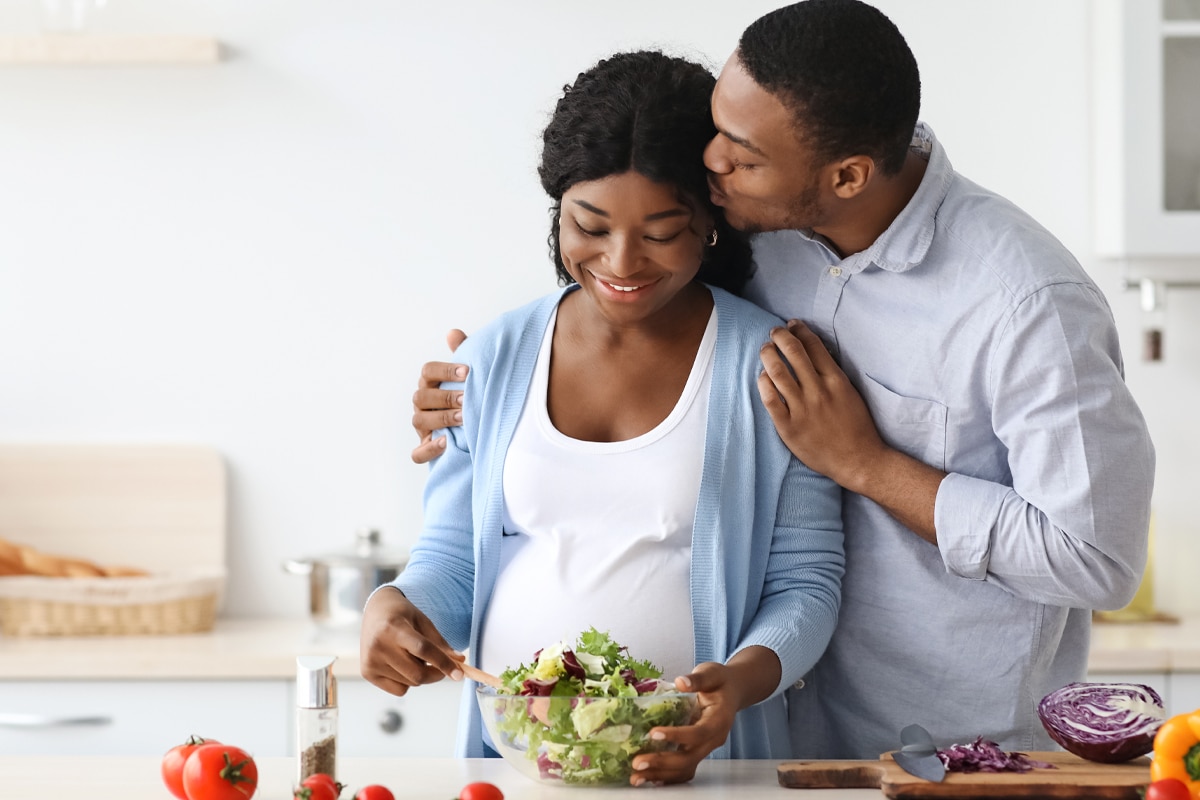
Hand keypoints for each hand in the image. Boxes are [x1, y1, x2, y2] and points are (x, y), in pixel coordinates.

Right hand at [359, 586, 464, 695]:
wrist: (376, 611)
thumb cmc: (402, 615)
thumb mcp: (424, 622)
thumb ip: (440, 643)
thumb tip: (459, 662)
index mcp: (394, 628)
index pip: (423, 650)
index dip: (444, 663)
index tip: (459, 674)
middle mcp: (379, 646)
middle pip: (417, 673)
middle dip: (436, 674)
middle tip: (443, 667)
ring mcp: (371, 661)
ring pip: (410, 683)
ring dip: (420, 675)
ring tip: (412, 656)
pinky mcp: (367, 673)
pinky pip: (399, 690)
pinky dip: (407, 682)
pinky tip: (401, 665)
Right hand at [411, 328, 469, 464]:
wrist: (476, 428)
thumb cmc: (469, 396)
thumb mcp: (470, 376)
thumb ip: (463, 354)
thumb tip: (453, 333)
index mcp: (430, 383)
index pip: (428, 371)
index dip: (446, 370)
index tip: (468, 371)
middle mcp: (422, 404)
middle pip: (421, 396)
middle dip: (445, 397)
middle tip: (466, 398)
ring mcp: (422, 426)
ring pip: (419, 421)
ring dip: (441, 419)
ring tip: (463, 418)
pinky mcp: (424, 447)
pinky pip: (417, 453)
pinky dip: (428, 449)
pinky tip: (446, 442)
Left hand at [628, 663, 738, 785]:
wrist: (732, 692)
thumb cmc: (720, 682)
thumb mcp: (712, 673)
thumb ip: (698, 679)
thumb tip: (681, 682)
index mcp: (719, 720)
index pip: (698, 733)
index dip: (677, 736)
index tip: (654, 733)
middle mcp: (714, 739)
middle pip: (689, 757)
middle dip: (662, 762)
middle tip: (637, 762)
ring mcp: (706, 748)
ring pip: (685, 767)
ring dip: (660, 774)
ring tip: (636, 776)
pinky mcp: (697, 751)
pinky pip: (684, 769)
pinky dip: (667, 776)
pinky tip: (649, 778)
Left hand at [757, 320, 885, 492]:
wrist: (858, 460)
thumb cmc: (856, 426)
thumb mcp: (850, 392)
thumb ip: (832, 374)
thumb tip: (815, 352)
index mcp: (835, 381)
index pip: (813, 346)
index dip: (800, 330)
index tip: (792, 324)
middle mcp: (818, 391)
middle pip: (793, 353)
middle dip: (780, 336)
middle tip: (774, 332)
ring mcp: (802, 409)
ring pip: (777, 373)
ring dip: (768, 355)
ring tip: (765, 349)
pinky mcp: (789, 427)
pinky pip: (770, 400)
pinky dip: (763, 384)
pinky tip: (762, 377)